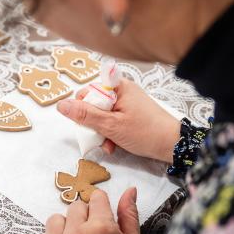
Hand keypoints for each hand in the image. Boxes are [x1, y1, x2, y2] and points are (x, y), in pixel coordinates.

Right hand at [57, 78, 179, 162]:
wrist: (173, 146)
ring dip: (101, 132)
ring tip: (108, 145)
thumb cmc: (144, 132)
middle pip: (94, 104)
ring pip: (102, 116)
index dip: (82, 107)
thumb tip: (61, 105)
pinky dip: (110, 134)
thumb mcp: (111, 126)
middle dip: (92, 124)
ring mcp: (127, 104)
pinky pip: (112, 122)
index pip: (88, 90)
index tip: (86, 122)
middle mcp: (121, 92)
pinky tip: (114, 146)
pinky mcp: (131, 115)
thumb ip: (85, 115)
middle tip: (98, 137)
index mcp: (117, 87)